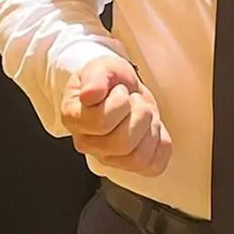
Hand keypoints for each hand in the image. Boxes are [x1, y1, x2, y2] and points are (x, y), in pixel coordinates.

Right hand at [61, 55, 171, 175]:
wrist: (124, 88)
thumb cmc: (110, 80)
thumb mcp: (103, 66)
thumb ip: (95, 77)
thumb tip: (89, 94)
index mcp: (73, 118)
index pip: (102, 122)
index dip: (119, 102)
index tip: (119, 90)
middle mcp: (86, 143)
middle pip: (122, 143)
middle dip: (139, 114)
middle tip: (134, 101)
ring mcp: (108, 158)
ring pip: (137, 158)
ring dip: (150, 129)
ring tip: (143, 114)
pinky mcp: (131, 166)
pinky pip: (153, 166)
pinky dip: (160, 144)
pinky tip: (152, 129)